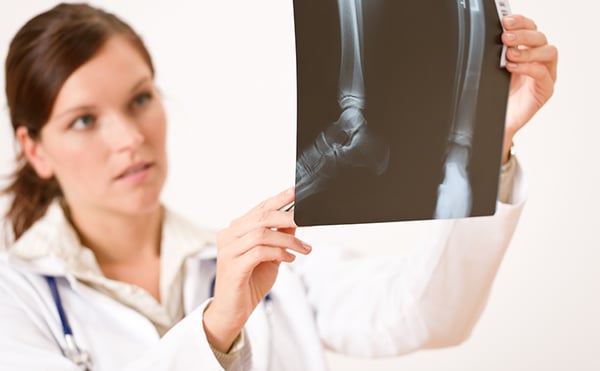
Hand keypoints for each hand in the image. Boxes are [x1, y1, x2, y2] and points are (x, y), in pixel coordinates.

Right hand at [202, 188, 309, 351]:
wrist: (234, 311)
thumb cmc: (250, 282)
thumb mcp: (271, 256)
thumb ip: (279, 237)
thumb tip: (294, 219)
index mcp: (236, 230)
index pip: (259, 208)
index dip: (278, 199)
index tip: (296, 191)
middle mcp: (228, 236)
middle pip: (260, 218)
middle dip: (287, 217)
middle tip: (305, 220)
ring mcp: (228, 250)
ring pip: (261, 234)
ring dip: (287, 240)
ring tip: (303, 249)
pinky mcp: (232, 266)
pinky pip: (259, 252)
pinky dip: (278, 253)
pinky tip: (290, 258)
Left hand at [502, 14, 557, 162]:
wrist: (493, 122)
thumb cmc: (493, 96)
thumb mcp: (491, 71)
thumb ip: (495, 54)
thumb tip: (488, 36)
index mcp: (526, 52)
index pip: (530, 29)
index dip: (521, 22)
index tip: (506, 21)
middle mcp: (538, 61)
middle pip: (541, 37)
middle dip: (523, 34)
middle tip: (505, 37)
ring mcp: (544, 75)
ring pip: (549, 52)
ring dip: (529, 50)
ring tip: (510, 55)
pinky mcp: (545, 90)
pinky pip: (544, 74)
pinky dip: (529, 67)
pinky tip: (513, 68)